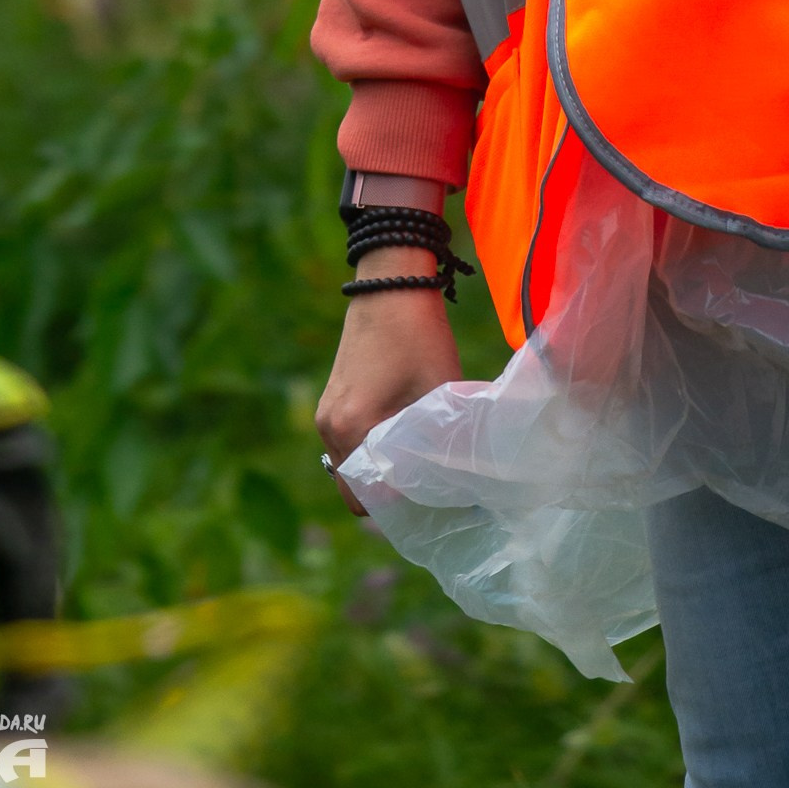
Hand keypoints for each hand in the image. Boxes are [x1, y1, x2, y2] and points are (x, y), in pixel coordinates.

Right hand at [316, 259, 463, 504]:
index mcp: (351, 429)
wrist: (391, 281)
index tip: (434, 496)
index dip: (399, 506)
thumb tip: (463, 480)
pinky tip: (402, 433)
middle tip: (429, 483)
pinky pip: (347, 443)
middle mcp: (328, 428)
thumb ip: (443, 441)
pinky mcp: (333, 398)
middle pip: (353, 488)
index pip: (366, 501)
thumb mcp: (439, 392)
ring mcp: (326, 412)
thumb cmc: (419, 335)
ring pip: (349, 466)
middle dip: (388, 493)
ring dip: (378, 469)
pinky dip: (370, 448)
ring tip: (419, 457)